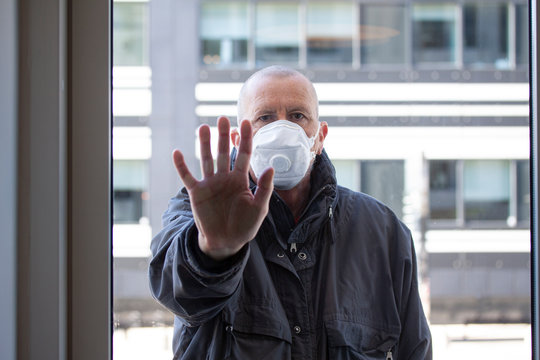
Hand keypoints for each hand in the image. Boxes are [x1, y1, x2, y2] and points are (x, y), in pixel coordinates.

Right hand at [172, 116, 273, 260]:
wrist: (227, 242)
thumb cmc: (246, 225)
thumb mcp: (259, 208)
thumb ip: (265, 188)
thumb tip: (270, 168)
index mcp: (241, 179)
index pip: (243, 154)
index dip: (245, 139)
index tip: (246, 123)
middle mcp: (225, 177)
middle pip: (223, 152)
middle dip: (223, 136)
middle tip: (223, 119)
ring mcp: (210, 184)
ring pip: (206, 159)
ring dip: (204, 144)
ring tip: (204, 127)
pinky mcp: (197, 193)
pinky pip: (187, 177)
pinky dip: (181, 166)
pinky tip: (177, 152)